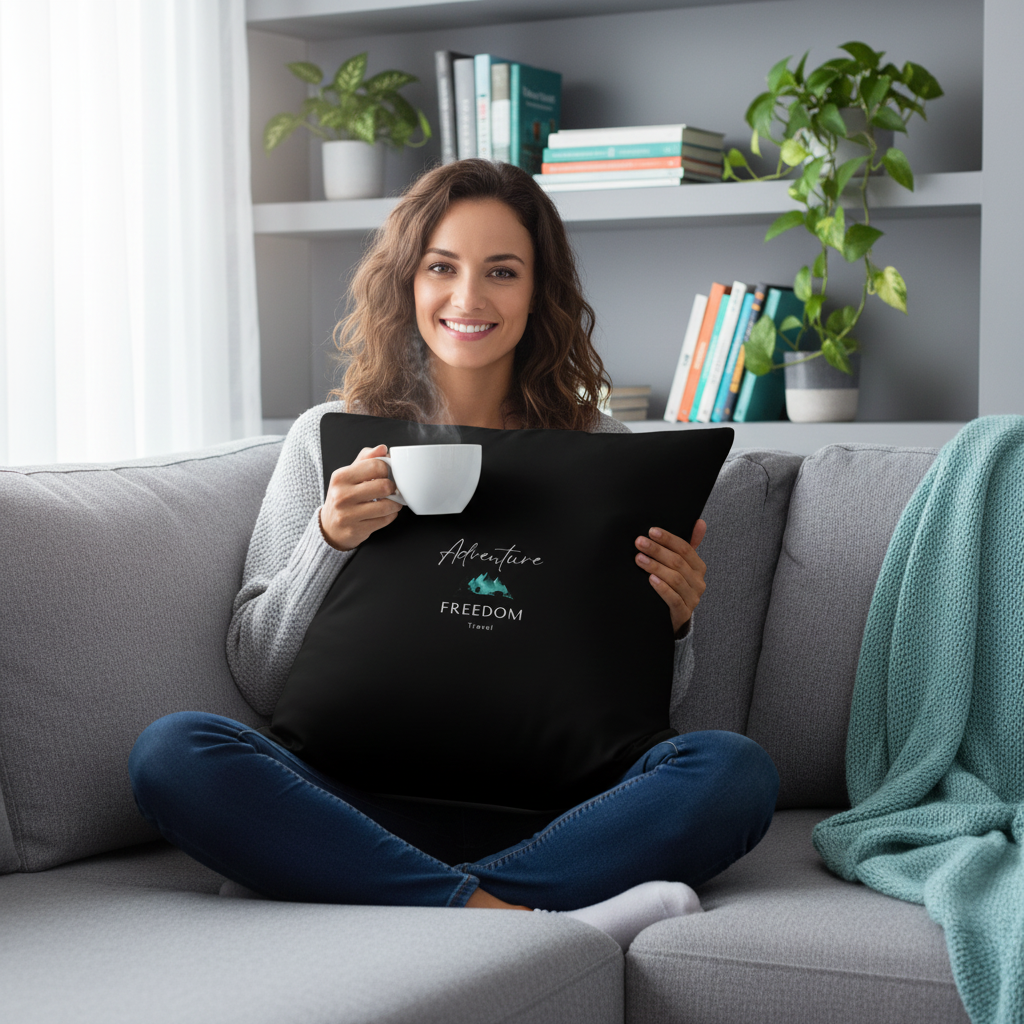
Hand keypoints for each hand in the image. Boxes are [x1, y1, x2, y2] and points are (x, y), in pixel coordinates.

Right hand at [319, 444, 402, 551]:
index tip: (387, 474)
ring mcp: (348, 514)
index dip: (387, 469)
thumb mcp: (349, 475)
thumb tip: (382, 448)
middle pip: (383, 486)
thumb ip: (366, 459)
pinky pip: (385, 520)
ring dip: (395, 503)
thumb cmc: (343, 497)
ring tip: (391, 501)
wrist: (329, 526)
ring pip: (387, 505)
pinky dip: (390, 515)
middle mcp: (342, 495)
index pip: (376, 465)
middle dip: (393, 487)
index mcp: (340, 477)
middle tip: (390, 489)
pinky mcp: (356, 530)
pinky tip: (385, 512)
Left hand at [634, 520, 707, 634]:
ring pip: (675, 579)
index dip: (668, 539)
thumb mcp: (681, 566)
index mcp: (698, 567)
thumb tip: (699, 522)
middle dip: (657, 550)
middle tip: (639, 542)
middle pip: (678, 562)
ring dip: (656, 567)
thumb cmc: (674, 586)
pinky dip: (662, 588)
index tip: (651, 531)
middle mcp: (698, 582)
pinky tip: (651, 579)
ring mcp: (692, 599)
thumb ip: (688, 544)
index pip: (685, 548)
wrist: (673, 617)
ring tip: (640, 559)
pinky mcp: (683, 613)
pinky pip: (674, 599)